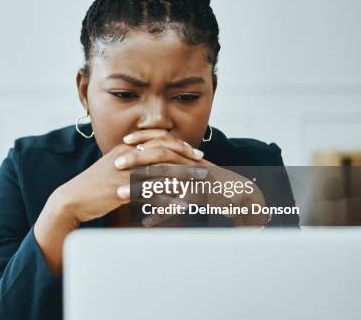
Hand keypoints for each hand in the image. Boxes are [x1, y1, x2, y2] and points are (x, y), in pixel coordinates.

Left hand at [119, 129, 270, 226]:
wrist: (245, 198)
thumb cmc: (215, 186)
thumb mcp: (194, 172)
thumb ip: (175, 166)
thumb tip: (152, 163)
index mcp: (188, 156)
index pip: (163, 140)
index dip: (143, 139)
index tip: (123, 142)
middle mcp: (192, 164)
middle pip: (161, 155)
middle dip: (136, 159)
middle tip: (116, 165)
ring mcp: (198, 181)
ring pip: (166, 180)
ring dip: (142, 187)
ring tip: (121, 196)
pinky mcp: (203, 199)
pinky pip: (179, 206)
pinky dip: (162, 214)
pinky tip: (146, 222)